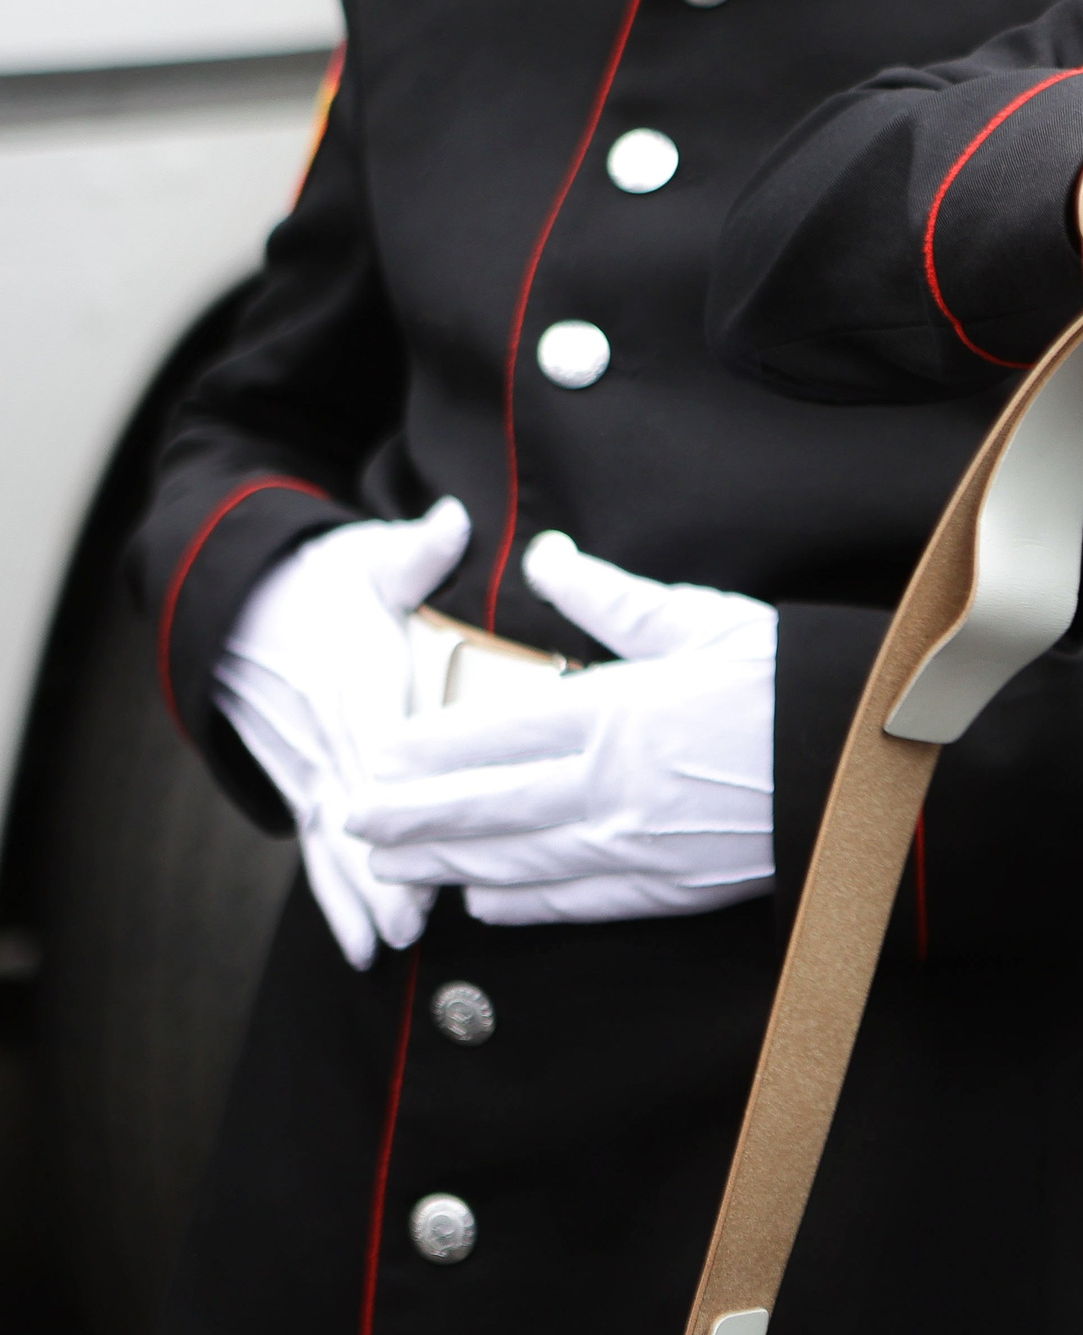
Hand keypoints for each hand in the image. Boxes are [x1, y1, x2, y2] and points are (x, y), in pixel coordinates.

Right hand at [214, 498, 470, 969]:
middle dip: (380, 867)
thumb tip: (452, 519)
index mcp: (348, 678)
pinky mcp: (301, 782)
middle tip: (413, 924)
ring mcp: (306, 763)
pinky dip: (337, 897)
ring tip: (388, 949)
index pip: (370, 740)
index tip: (419, 829)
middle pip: (353, 808)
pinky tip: (363, 947)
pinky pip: (318, 847)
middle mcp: (322, 731)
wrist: (243, 598)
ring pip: (332, 842)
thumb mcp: (367, 554)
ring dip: (357, 897)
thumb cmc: (323, 576)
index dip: (392, 790)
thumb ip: (415, 548)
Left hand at [348, 531, 776, 925]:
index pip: (491, 736)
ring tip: (390, 864)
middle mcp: (611, 788)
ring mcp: (636, 846)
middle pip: (485, 807)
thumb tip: (544, 555)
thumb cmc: (790, 679)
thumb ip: (611, 599)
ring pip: (516, 861)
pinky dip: (521, 904)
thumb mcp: (702, 620)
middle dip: (409, 816)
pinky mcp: (669, 887)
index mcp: (617, 712)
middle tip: (347, 818)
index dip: (423, 750)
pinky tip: (484, 900)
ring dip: (445, 863)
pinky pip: (575, 902)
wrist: (871, 758)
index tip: (371, 751)